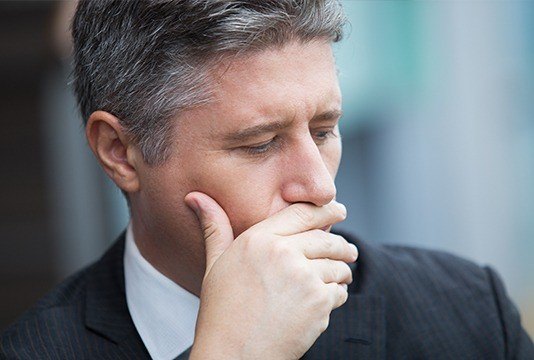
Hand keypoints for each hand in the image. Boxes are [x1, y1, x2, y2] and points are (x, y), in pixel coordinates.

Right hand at [185, 192, 357, 359]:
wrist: (233, 356)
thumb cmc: (221, 311)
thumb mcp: (215, 265)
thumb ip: (215, 228)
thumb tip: (196, 197)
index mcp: (259, 240)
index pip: (302, 213)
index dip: (326, 209)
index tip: (338, 209)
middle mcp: (284, 254)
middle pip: (326, 238)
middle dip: (341, 244)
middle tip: (348, 249)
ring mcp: (304, 278)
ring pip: (337, 266)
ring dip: (342, 271)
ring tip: (341, 275)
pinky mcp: (318, 303)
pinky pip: (339, 291)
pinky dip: (337, 294)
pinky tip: (327, 299)